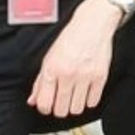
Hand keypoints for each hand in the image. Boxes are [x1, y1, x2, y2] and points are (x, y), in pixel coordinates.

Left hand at [27, 0, 119, 119]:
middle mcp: (67, 74)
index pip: (44, 103)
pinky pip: (92, 102)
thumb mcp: (49, 57)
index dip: (44, 109)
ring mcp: (85, 77)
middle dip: (59, 109)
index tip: (47, 107)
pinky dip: (88, 101)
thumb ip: (40, 81)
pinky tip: (86, 92)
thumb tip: (33, 100)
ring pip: (76, 110)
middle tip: (61, 102)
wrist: (94, 24)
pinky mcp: (100, 77)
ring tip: (74, 97)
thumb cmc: (71, 37)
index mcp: (52, 69)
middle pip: (60, 110)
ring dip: (74, 106)